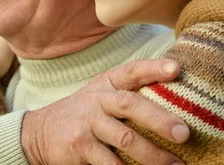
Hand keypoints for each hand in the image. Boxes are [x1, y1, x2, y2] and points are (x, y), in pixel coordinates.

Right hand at [21, 58, 188, 164]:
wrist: (39, 132)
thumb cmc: (82, 114)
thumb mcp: (99, 96)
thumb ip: (127, 95)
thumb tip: (174, 106)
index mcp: (106, 84)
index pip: (132, 71)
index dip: (154, 68)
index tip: (177, 69)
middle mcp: (97, 100)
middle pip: (130, 104)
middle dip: (159, 119)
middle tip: (184, 133)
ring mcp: (87, 123)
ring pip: (124, 138)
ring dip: (152, 154)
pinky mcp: (80, 146)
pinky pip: (108, 162)